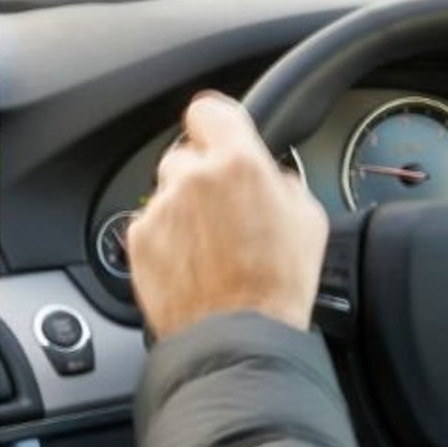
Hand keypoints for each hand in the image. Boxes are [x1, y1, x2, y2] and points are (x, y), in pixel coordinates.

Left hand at [128, 92, 329, 338]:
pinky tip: (192, 266)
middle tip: (223, 210)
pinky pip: (151, 227)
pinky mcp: (139, 241)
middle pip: (185, 156)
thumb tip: (270, 178)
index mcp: (237, 163)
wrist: (238, 336)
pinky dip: (166, 241)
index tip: (218, 138)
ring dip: (183, 211)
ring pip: (167, 194)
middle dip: (201, 177)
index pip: (207, 111)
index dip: (214, 126)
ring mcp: (160, 210)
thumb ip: (281, 182)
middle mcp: (192, 178)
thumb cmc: (277, 286)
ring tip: (210, 248)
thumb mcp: (307, 220)